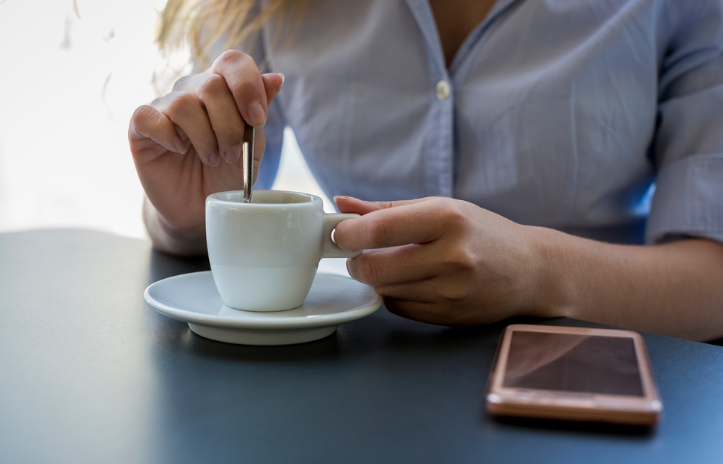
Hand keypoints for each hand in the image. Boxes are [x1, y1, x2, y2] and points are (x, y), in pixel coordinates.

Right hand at [128, 50, 283, 232]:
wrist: (201, 207)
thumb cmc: (227, 175)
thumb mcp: (253, 146)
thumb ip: (259, 111)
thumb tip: (275, 78)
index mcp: (221, 89)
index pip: (232, 62)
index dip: (247, 85)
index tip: (257, 120)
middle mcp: (191, 91)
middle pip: (211, 84)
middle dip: (229, 125)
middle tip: (232, 154)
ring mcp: (164, 107)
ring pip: (183, 103)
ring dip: (204, 137)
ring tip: (211, 159)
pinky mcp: (140, 128)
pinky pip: (148, 116)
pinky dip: (168, 136)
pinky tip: (179, 150)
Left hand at [334, 196, 550, 325]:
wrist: (531, 269)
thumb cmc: (481, 231)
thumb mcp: (439, 207)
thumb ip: (386, 209)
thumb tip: (341, 203)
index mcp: (447, 218)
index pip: (379, 229)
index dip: (348, 233)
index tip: (339, 233)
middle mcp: (451, 256)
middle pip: (374, 268)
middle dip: (356, 262)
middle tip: (358, 254)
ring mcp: (452, 291)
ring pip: (385, 290)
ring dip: (378, 278)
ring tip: (395, 264)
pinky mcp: (451, 316)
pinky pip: (400, 308)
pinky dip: (396, 296)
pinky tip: (413, 283)